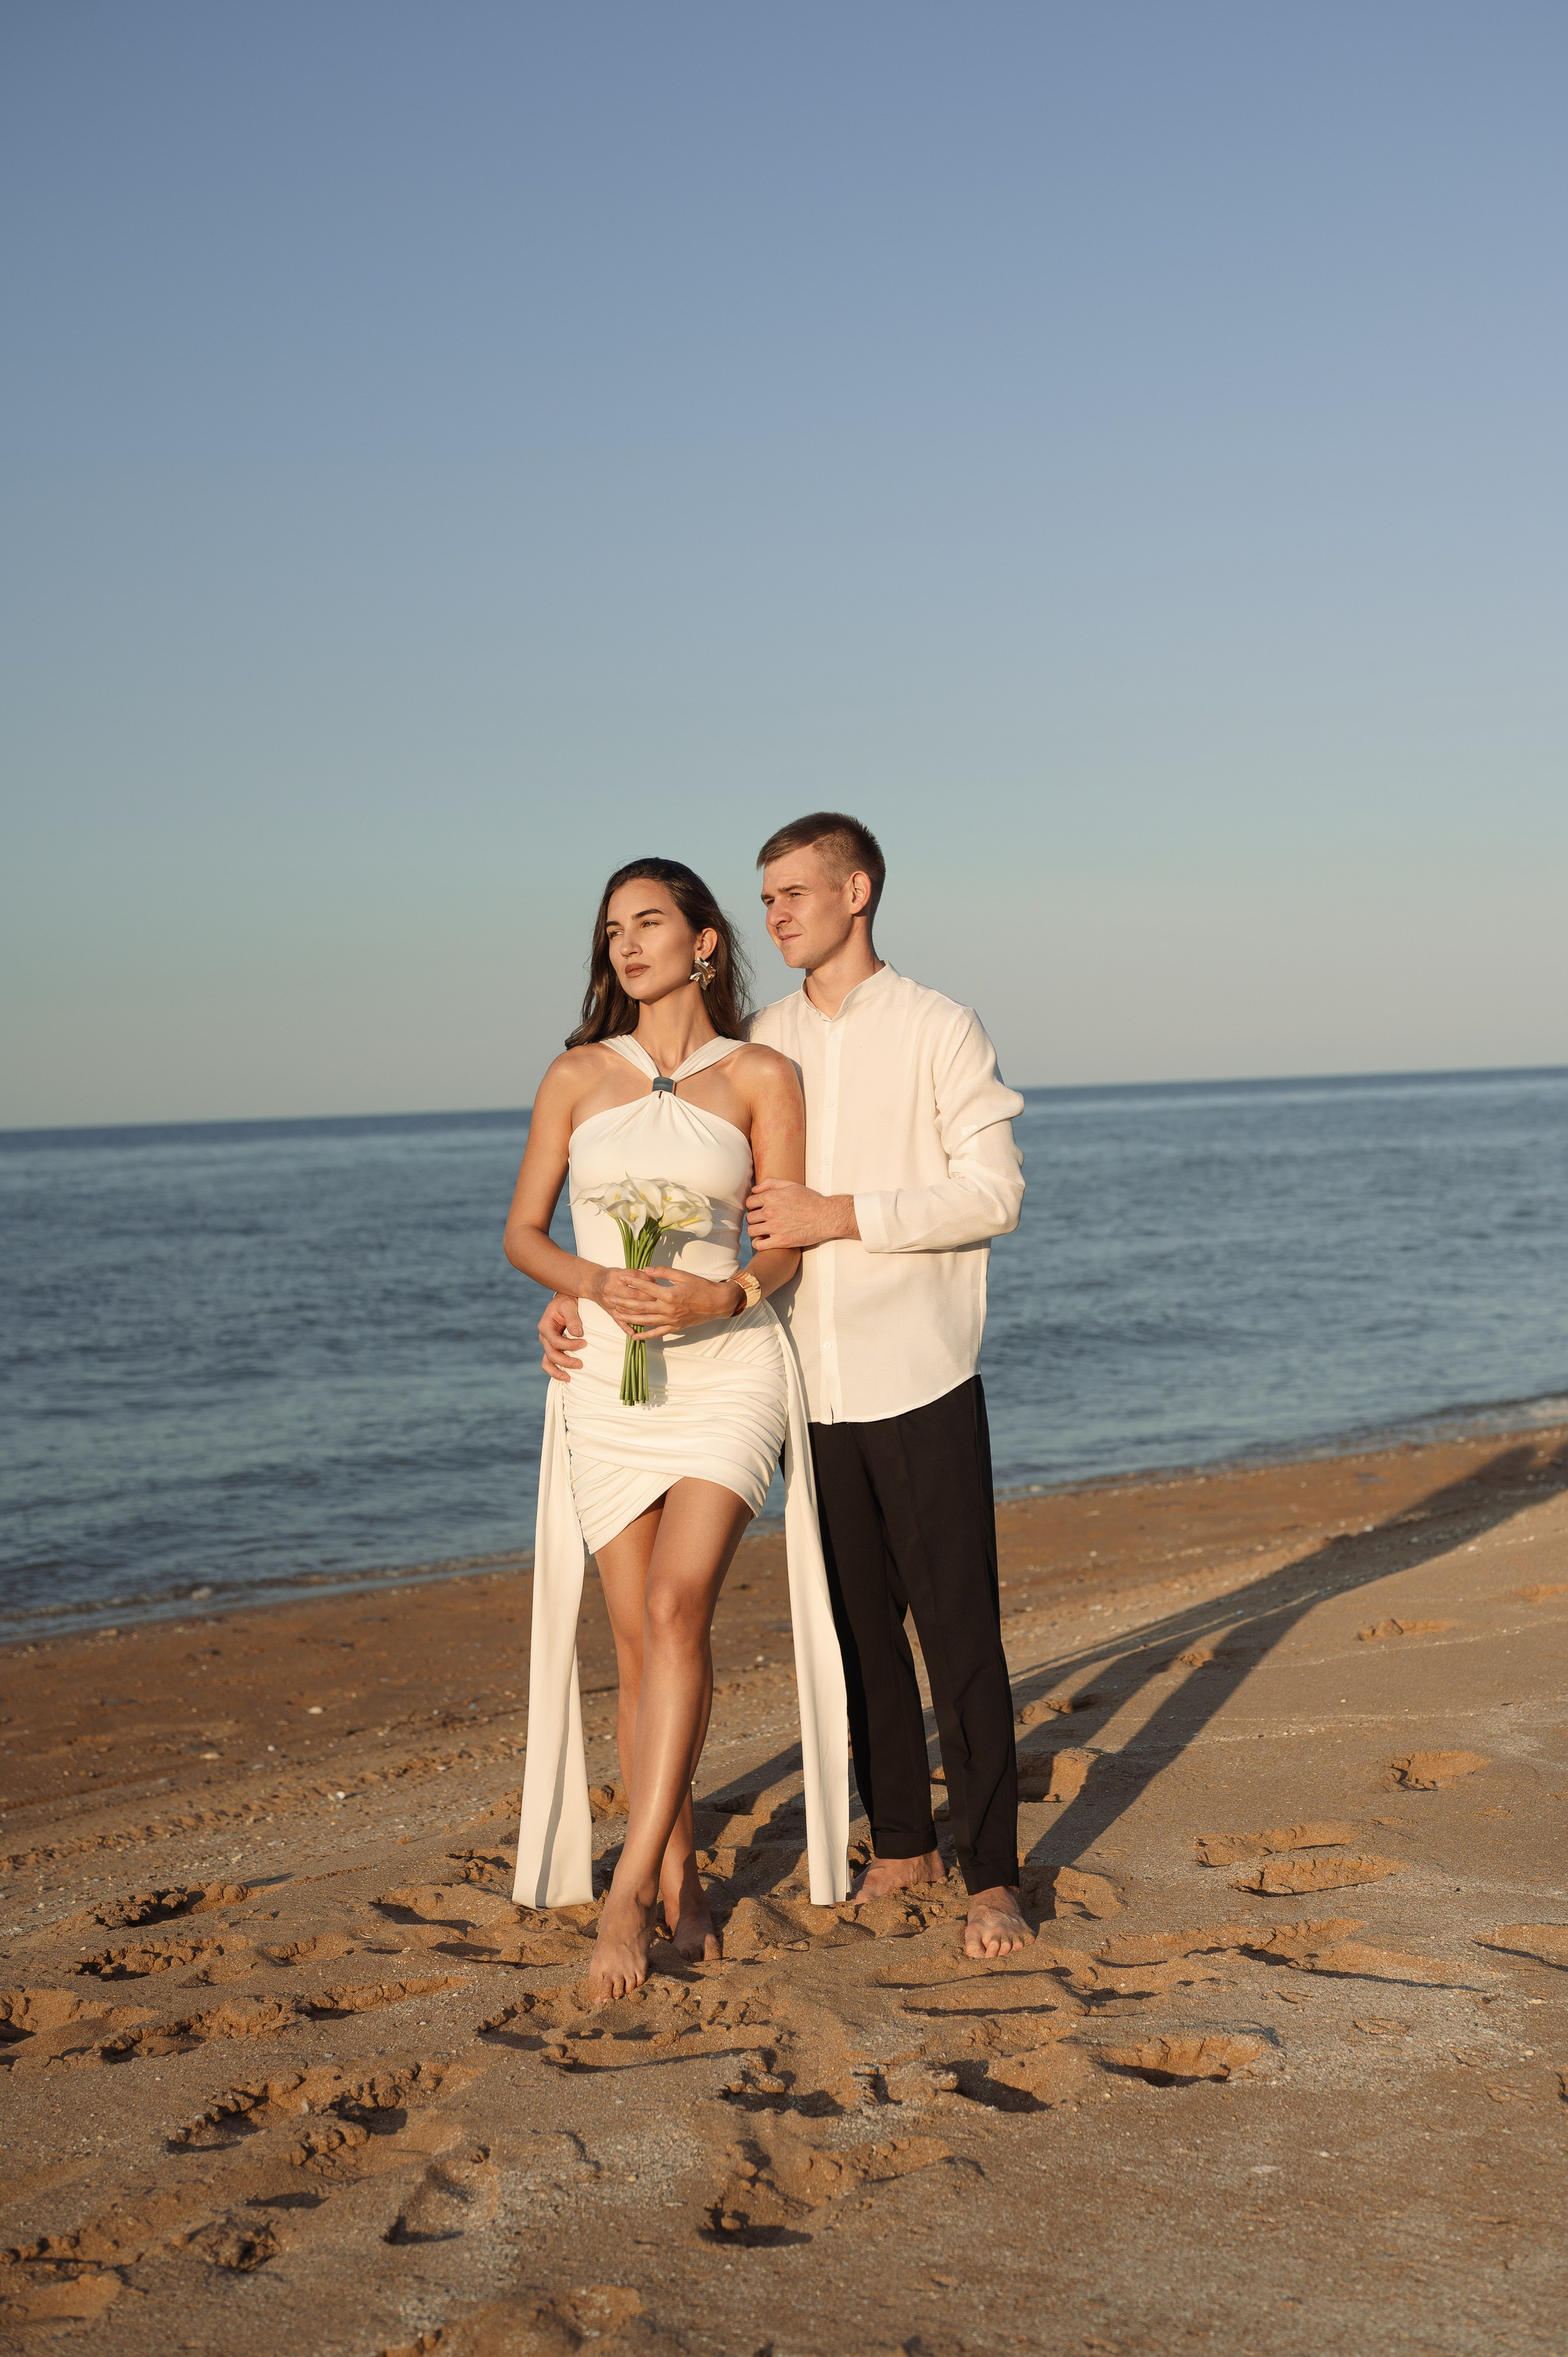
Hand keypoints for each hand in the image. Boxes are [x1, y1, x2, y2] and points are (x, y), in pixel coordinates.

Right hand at [538, 1293, 583, 1379]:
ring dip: (557, 1371)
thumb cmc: (567, 1301)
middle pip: (551, 1354)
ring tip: (569, 1378)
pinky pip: (551, 1363)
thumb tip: (577, 1334)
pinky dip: (556, 1371)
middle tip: (581, 1364)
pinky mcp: (553, 1348)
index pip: (555, 1341)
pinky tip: (567, 1377)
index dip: (569, 1345)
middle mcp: (544, 1337)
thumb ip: (573, 1319)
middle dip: (565, 1361)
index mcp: (545, 1326)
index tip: (584, 1343)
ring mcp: (547, 1344)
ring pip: (547, 1362)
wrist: (565, 1301)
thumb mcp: (569, 1305)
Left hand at [592, 1266, 739, 1336]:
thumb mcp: (683, 1275)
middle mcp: (668, 1309)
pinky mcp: (674, 1327)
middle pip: (641, 1306)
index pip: (646, 1287)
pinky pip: (657, 1333)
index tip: (621, 1278)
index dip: (632, 1282)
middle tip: (611, 1299)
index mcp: (669, 1294)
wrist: (717, 1303)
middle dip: (624, 1303)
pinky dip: (645, 1336)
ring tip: (616, 1315)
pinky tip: (634, 1336)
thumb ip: (663, 1271)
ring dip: (629, 1318)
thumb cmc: (701, 1287)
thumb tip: (646, 1269)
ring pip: (645, 1321)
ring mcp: (670, 1320)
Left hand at [745, 1179, 858, 1250]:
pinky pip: (759, 1245)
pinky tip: (764, 1240)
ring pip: (752, 1231)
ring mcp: (775, 1227)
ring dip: (756, 1230)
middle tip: (763, 1220)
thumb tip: (754, 1189)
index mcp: (771, 1197)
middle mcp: (770, 1211)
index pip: (749, 1202)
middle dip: (755, 1218)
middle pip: (750, 1217)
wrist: (826, 1216)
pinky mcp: (780, 1241)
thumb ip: (771, 1183)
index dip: (753, 1206)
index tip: (759, 1209)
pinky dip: (758, 1243)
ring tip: (763, 1230)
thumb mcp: (791, 1185)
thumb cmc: (810, 1200)